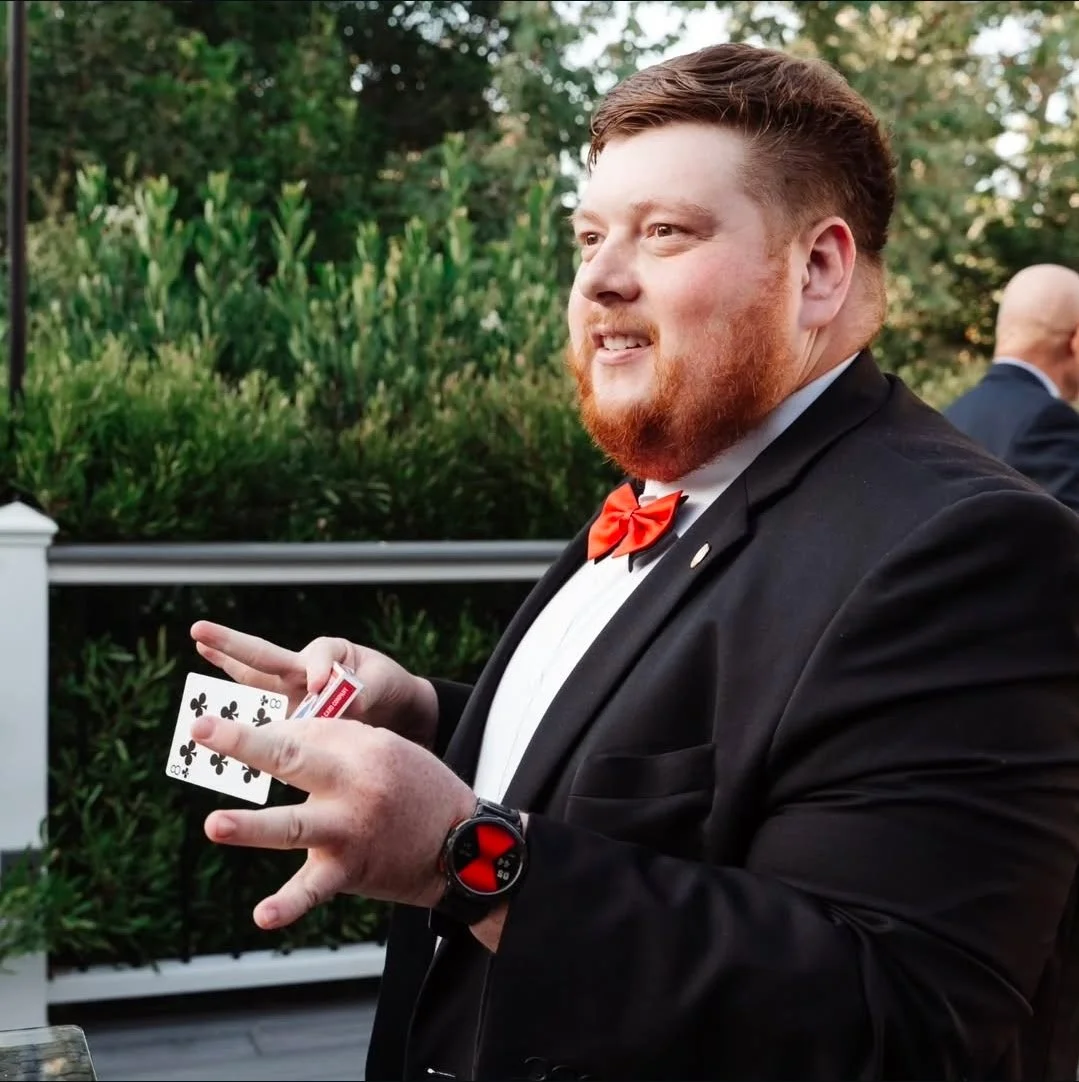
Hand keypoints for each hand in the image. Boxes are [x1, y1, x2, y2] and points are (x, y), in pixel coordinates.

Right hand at [189, 621, 438, 747]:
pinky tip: (212, 734)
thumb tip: (335, 704)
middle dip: (231, 645)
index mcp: (329, 654)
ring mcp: (291, 697)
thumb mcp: (383, 683)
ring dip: (225, 675)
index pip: (318, 656)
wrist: (395, 712)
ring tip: (196, 654)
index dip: (319, 670)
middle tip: (198, 631)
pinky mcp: (290, 724)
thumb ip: (363, 690)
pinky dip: (241, 732)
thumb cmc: (387, 687)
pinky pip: (263, 724)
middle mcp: (302, 671)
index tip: (322, 686)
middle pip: (263, 657)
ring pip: (254, 684)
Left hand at [191, 711, 476, 927]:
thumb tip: (277, 735)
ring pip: (293, 826)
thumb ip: (337, 741)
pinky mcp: (350, 871)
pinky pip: (314, 890)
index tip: (227, 730)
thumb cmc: (418, 788)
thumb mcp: (388, 749)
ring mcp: (350, 830)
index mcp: (365, 747)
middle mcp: (356, 785)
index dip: (263, 730)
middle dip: (243, 743)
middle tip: (201, 730)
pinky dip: (288, 905)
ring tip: (214, 824)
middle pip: (292, 759)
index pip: (302, 729)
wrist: (463, 845)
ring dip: (252, 827)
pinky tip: (263, 915)